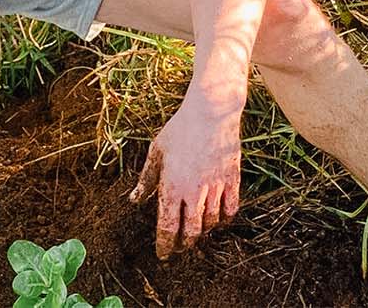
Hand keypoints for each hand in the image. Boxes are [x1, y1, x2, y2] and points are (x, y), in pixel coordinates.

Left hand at [129, 98, 241, 258]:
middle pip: (190, 232)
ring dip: (202, 231)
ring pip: (210, 223)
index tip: (162, 255)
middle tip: (178, 247)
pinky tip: (217, 218)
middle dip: (183, 244)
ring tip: (195, 231)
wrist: (211, 112)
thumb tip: (135, 200)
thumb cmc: (180, 129)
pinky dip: (223, 219)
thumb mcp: (156, 152)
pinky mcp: (232, 180)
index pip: (167, 226)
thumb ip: (146, 179)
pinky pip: (230, 209)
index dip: (164, 245)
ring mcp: (215, 187)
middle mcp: (194, 191)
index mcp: (172, 186)